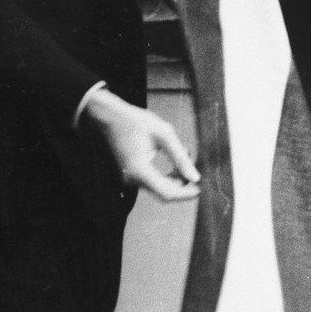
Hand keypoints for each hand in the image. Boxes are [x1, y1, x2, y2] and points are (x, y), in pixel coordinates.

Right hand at [79, 87, 199, 201]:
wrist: (110, 117)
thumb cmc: (135, 122)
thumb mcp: (164, 134)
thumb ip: (180, 157)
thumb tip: (195, 177)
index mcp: (140, 170)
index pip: (167, 193)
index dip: (185, 194)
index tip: (200, 188)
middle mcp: (132, 179)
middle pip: (164, 192)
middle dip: (182, 183)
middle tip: (195, 167)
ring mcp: (130, 178)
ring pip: (159, 187)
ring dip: (175, 178)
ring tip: (185, 157)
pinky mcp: (130, 175)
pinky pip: (152, 181)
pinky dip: (166, 175)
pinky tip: (175, 161)